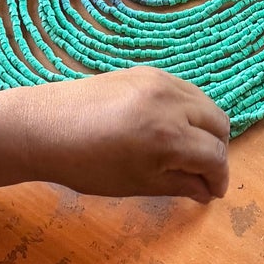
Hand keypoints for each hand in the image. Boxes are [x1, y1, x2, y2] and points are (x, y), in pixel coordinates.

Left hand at [13, 67, 230, 202]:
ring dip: (204, 127)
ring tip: (186, 148)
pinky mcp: (146, 71)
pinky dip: (187, 108)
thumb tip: (207, 191)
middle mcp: (172, 102)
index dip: (219, 178)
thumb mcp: (137, 183)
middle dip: (216, 150)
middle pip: (219, 123)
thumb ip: (179, 185)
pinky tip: (167, 126)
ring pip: (205, 102)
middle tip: (201, 171)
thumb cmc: (86, 164)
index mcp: (170, 136)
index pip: (215, 156)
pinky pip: (183, 89)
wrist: (44, 126)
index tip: (212, 192)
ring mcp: (160, 81)